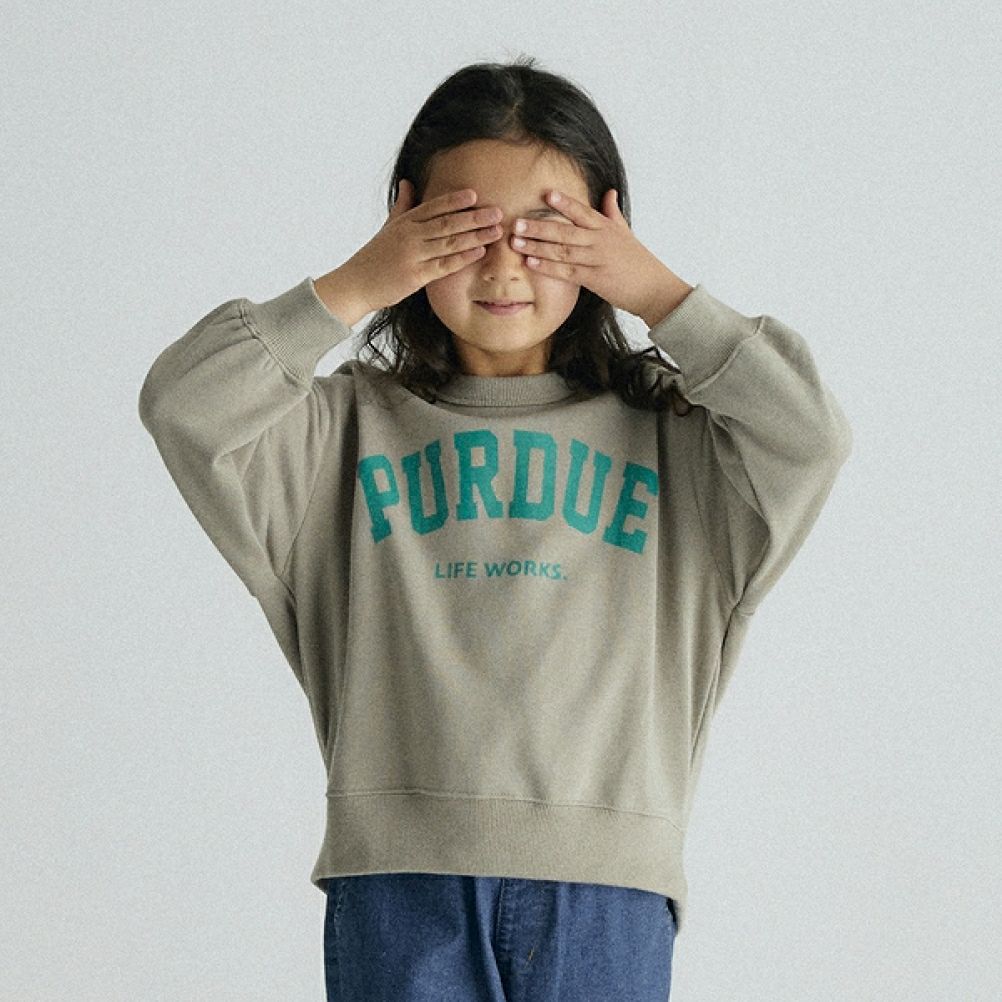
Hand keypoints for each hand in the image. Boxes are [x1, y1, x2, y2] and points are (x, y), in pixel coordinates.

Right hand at [338, 180, 504, 311]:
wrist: (356, 284)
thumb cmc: (374, 257)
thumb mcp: (388, 227)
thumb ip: (402, 205)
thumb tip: (408, 182)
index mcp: (404, 222)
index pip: (433, 207)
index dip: (454, 200)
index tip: (474, 195)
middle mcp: (410, 236)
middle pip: (447, 223)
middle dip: (474, 217)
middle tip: (497, 212)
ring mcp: (413, 255)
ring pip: (449, 242)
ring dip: (475, 235)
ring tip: (496, 230)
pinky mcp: (416, 276)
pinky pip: (444, 265)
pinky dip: (463, 257)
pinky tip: (480, 252)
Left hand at [508, 188, 678, 320]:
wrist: (653, 288)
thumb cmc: (638, 261)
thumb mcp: (626, 233)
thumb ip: (612, 213)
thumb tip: (609, 192)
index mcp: (606, 228)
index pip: (582, 212)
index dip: (564, 203)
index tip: (546, 194)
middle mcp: (600, 241)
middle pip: (565, 231)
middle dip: (539, 227)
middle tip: (516, 223)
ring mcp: (597, 260)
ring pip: (562, 251)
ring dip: (537, 247)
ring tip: (516, 242)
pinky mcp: (595, 279)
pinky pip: (567, 272)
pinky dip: (548, 267)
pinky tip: (531, 263)